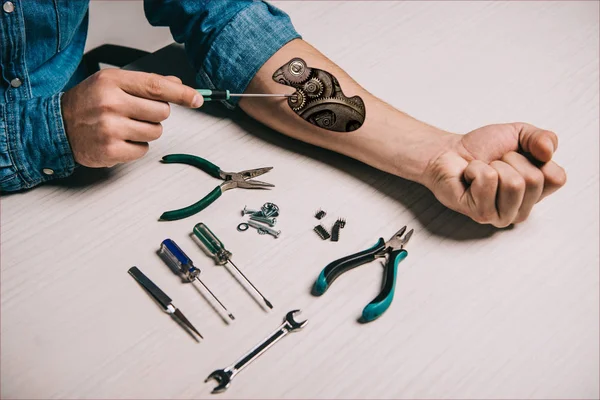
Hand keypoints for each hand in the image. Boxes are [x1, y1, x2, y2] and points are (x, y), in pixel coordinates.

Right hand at [61, 69, 202, 166]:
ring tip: (126, 126)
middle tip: (135, 113)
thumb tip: (176, 83)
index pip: (157, 86)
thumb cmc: (88, 103)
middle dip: (155, 114)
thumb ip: (145, 83)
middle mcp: (111, 103)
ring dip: (146, 131)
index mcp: (112, 82)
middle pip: (162, 112)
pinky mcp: (111, 151)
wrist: (58, 126)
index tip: (197, 98)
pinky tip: (120, 140)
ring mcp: (110, 128)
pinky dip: (136, 147)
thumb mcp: (112, 83)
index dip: (181, 93)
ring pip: (155, 132)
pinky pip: (143, 150)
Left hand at [423, 123, 566, 226]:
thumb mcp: (519, 134)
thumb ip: (542, 138)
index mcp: (536, 193)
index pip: (557, 178)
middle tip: (495, 163)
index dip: (536, 157)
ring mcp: (501, 216)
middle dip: (511, 160)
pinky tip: (469, 178)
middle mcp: (522, 209)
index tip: (517, 155)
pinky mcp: (481, 214)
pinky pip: (488, 181)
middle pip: (534, 180)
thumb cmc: (482, 148)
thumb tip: (548, 151)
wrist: (448, 152)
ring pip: (513, 183)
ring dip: (494, 166)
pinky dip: (476, 169)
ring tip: (483, 170)